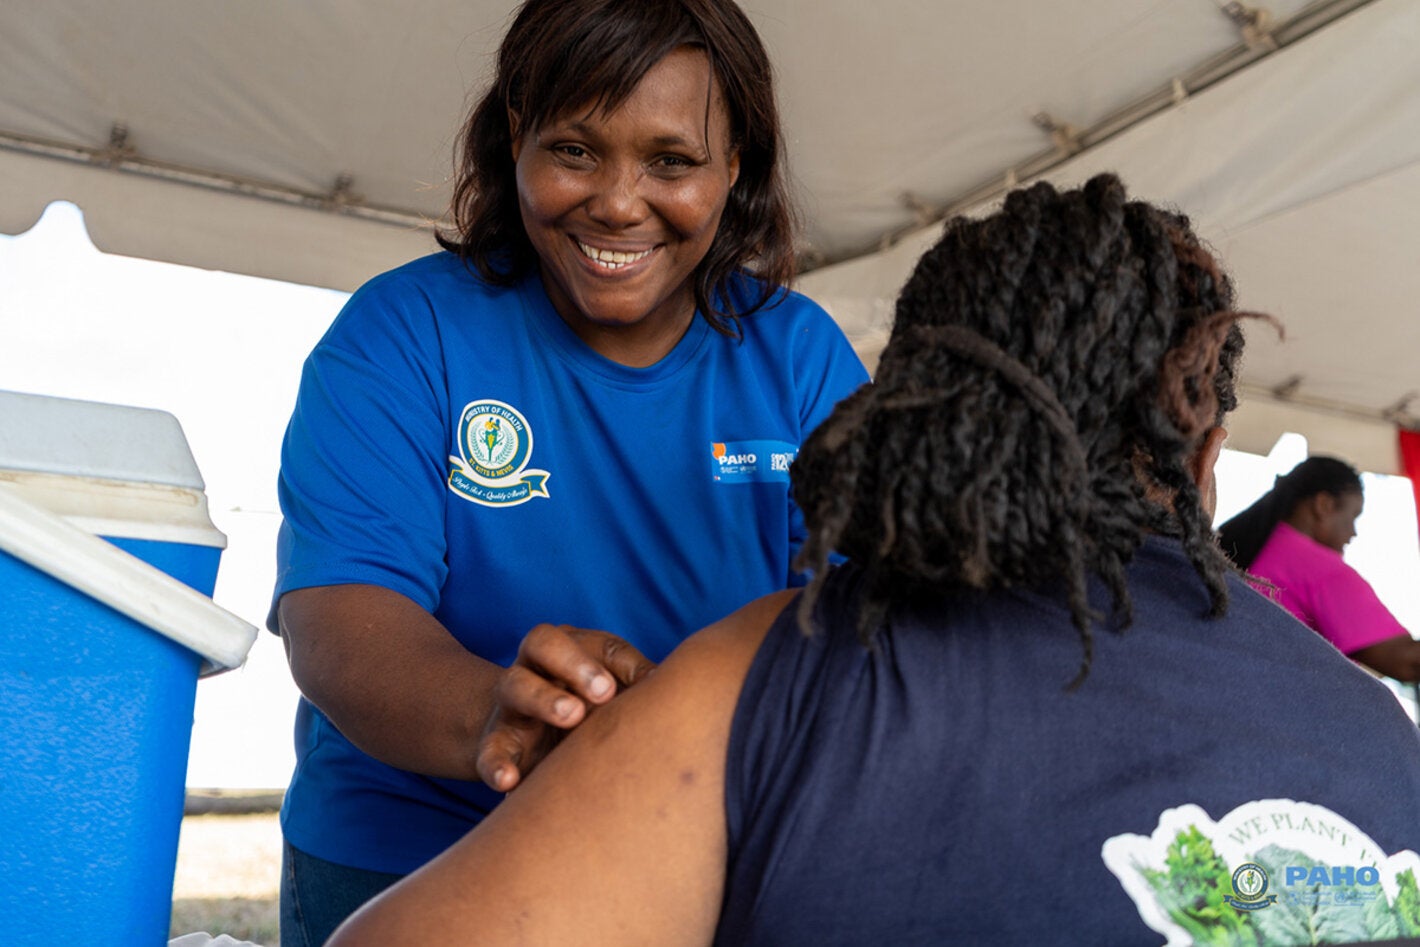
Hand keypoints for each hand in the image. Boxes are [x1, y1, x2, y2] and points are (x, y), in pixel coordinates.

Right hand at [476, 624, 654, 791]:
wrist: (525, 745)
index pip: (589, 641)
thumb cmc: (584, 714)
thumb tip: (671, 687)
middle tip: (605, 691)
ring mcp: (510, 704)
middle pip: (541, 643)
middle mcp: (534, 667)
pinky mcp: (495, 743)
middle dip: (576, 663)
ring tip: (573, 717)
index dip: (616, 657)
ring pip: (515, 686)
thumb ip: (636, 686)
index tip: (644, 679)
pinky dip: (496, 764)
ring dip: (545, 698)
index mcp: (566, 650)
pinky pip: (489, 750)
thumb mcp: (608, 695)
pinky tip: (509, 782)